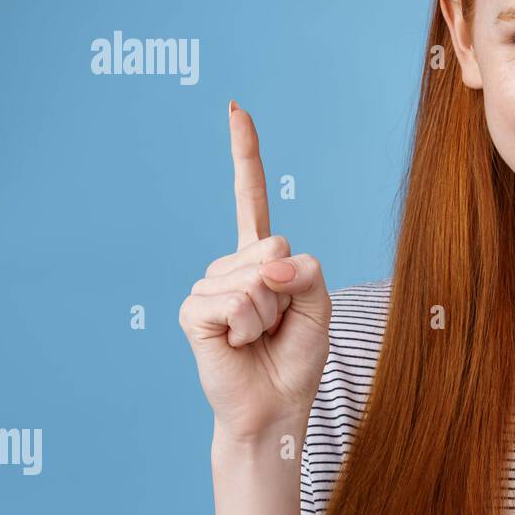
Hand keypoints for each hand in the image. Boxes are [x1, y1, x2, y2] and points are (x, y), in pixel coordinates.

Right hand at [178, 100, 332, 441]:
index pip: (252, 198)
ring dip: (270, 314)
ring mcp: (208, 285)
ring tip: (259, 337)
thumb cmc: (295, 358)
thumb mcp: (319, 307)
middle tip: (279, 324)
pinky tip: (239, 343)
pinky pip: (237, 301)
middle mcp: (232, 266)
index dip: (245, 153)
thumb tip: (270, 263)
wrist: (274, 406)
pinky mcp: (194, 310)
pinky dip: (249, 327)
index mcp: (262, 259)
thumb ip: (308, 272)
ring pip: (258, 278)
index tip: (235, 108)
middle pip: (277, 247)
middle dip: (291, 290)